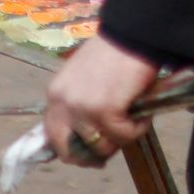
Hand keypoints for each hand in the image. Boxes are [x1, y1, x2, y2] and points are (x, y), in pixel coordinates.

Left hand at [42, 34, 157, 168]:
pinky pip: (124, 136)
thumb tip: (87, 139)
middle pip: (70, 150)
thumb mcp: (83, 82)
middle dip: (93, 155)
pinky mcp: (105, 111)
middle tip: (114, 146)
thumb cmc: (111, 57)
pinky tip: (141, 111)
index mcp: (55, 94)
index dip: (72, 151)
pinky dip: (138, 128)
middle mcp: (62, 102)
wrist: (129, 37)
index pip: (52, 135)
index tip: (90, 156)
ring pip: (102, 146)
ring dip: (122, 137)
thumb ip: (78, 106)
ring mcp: (82, 108)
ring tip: (133, 117)